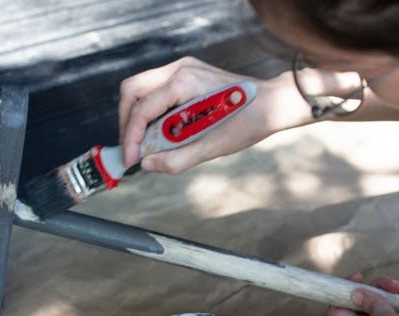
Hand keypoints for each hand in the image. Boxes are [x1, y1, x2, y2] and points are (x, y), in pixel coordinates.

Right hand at [119, 56, 271, 172]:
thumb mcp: (212, 147)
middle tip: (131, 149)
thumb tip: (147, 164)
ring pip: (140, 88)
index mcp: (184, 84)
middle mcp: (179, 70)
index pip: (142, 109)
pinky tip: (156, 130)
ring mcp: (182, 68)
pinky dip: (148, 110)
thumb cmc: (247, 123)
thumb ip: (177, 159)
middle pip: (132, 90)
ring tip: (141, 142)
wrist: (272, 103)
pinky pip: (154, 89)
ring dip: (135, 115)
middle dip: (126, 122)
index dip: (131, 137)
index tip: (130, 160)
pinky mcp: (185, 73)